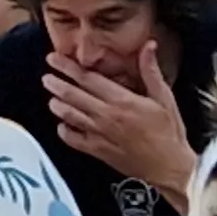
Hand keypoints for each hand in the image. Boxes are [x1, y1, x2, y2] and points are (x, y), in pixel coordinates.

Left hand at [44, 45, 193, 195]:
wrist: (169, 168)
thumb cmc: (169, 133)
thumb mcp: (165, 98)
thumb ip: (151, 72)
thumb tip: (148, 47)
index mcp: (122, 100)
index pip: (87, 79)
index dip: (68, 67)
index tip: (54, 59)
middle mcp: (106, 116)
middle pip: (72, 95)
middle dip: (56, 84)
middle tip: (46, 77)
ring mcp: (99, 134)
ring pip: (69, 116)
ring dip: (57, 105)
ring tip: (51, 98)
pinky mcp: (98, 151)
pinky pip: (73, 140)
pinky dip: (64, 131)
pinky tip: (62, 126)